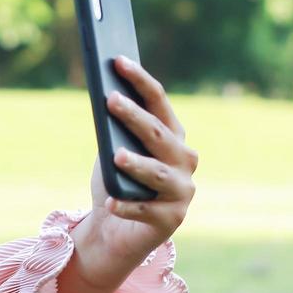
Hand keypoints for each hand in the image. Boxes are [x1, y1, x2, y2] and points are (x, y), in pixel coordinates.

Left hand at [74, 57, 197, 288]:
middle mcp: (185, 159)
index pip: (159, 101)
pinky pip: (146, 211)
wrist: (114, 230)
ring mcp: (183, 190)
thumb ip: (114, 131)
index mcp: (173, 136)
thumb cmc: (115, 182)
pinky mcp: (172, 219)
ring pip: (157, 172)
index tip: (117, 61)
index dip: (139, 80)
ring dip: (136, 163)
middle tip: (111, 100)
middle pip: (157, 133)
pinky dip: (127, 206)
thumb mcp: (112, 151)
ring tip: (116, 156)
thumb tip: (107, 100)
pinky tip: (112, 202)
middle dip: (134, 115)